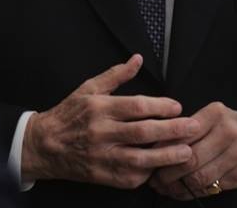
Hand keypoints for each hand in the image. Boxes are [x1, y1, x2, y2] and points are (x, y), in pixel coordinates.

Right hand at [22, 55, 200, 188]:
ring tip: (187, 152)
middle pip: (143, 132)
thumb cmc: (69, 114)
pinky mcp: (102, 175)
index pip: (136, 106)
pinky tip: (162, 168)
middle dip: (172, 130)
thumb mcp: (89, 88)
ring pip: (140, 158)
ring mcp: (102, 156)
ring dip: (166, 156)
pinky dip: (148, 173)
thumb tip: (138, 59)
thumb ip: (117, 75)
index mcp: (100, 108)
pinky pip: (129, 177)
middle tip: (193, 127)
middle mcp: (101, 132)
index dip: (160, 106)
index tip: (178, 107)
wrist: (44, 145)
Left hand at [149, 103, 236, 200]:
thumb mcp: (213, 116)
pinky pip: (210, 188)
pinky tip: (182, 191)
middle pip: (189, 160)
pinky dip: (192, 192)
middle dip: (167, 173)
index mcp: (217, 114)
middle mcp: (229, 134)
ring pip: (198, 178)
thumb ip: (189, 129)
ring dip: (177, 187)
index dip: (163, 151)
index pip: (182, 135)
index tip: (151, 158)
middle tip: (155, 179)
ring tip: (165, 188)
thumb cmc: (233, 124)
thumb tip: (158, 147)